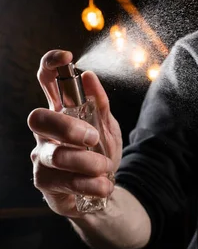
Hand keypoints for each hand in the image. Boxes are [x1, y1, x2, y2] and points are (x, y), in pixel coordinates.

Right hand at [27, 50, 122, 217]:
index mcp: (61, 111)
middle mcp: (46, 131)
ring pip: (55, 155)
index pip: (47, 81)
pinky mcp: (44, 181)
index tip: (67, 58)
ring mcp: (41, 156)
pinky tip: (103, 185)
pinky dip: (89, 184)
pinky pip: (64, 181)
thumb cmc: (99, 153)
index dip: (51, 65)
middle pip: (39, 118)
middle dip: (67, 127)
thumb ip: (100, 104)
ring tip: (105, 167)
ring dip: (87, 162)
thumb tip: (89, 76)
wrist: (100, 191)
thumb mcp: (107, 127)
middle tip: (92, 138)